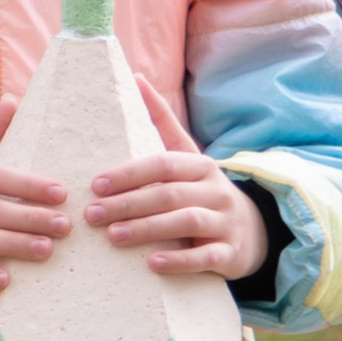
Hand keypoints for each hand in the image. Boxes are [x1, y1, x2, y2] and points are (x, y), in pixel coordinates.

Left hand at [87, 79, 269, 279]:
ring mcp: (226, 222)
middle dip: (127, 204)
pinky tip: (152, 264)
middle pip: (169, 193)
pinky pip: (206, 257)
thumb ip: (160, 121)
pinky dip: (179, 260)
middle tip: (91, 215)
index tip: (95, 185)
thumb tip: (134, 76)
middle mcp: (216, 190)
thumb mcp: (186, 156)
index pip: (164, 163)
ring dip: (147, 229)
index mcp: (201, 165)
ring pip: (187, 222)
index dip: (129, 173)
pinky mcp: (230, 253)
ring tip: (113, 237)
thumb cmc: (202, 191)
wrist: (250, 230)